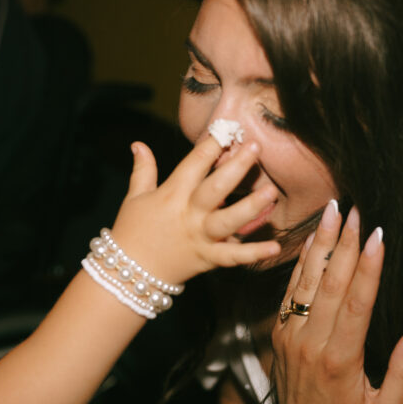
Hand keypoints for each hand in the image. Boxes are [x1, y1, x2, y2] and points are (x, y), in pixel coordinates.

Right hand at [108, 136, 280, 285]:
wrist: (128, 274)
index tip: (227, 129)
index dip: (211, 145)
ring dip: (251, 207)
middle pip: (215, 188)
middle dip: (236, 167)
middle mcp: (188, 215)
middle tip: (255, 147)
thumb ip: (143, 169)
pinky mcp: (208, 259)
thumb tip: (138, 144)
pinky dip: (254, 253)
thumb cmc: (130, 232)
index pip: (193, 164)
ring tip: (271, 192)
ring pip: (228, 221)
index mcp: (171, 195)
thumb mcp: (134, 197)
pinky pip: (233, 256)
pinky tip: (275, 246)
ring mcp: (200, 238)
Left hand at [271, 202, 402, 403]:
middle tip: (356, 209)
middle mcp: (310, 345)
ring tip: (332, 211)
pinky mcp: (278, 334)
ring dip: (320, 244)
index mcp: (339, 361)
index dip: (367, 268)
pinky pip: (290, 292)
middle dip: (343, 244)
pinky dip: (301, 263)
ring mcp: (289, 337)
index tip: (377, 236)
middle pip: (329, 285)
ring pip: (305, 282)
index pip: (355, 305)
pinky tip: (313, 239)